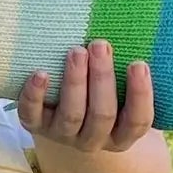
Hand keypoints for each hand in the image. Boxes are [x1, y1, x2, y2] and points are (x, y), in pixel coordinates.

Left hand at [17, 41, 158, 154]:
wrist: (59, 117)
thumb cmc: (99, 94)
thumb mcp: (119, 91)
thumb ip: (128, 73)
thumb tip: (140, 33)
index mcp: (121, 134)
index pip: (137, 121)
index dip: (140, 94)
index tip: (139, 63)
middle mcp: (94, 138)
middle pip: (102, 115)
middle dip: (102, 78)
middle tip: (100, 45)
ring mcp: (63, 134)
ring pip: (71, 115)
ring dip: (75, 81)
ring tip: (76, 51)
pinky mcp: (36, 125)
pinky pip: (32, 114)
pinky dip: (35, 95)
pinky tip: (40, 73)